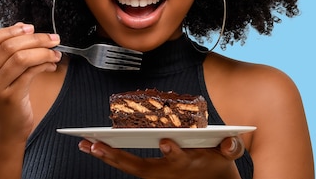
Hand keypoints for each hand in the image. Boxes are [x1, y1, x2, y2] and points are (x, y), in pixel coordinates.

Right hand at [0, 22, 61, 143]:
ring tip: (55, 52)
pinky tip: (52, 64)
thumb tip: (23, 26)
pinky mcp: (9, 98)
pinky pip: (30, 73)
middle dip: (35, 39)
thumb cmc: (4, 99)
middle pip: (7, 47)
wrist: (5, 131)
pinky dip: (44, 64)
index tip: (30, 28)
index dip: (10, 31)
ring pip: (20, 58)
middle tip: (52, 38)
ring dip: (43, 51)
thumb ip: (7, 49)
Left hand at [78, 136, 244, 178]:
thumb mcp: (228, 158)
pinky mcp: (147, 173)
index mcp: (185, 165)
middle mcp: (166, 172)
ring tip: (84, 144)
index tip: (166, 141)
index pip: (177, 159)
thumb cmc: (217, 165)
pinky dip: (107, 155)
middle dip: (118, 157)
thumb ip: (230, 148)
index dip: (172, 152)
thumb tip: (231, 142)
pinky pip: (124, 165)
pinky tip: (89, 145)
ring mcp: (155, 174)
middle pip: (139, 167)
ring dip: (106, 156)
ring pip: (127, 167)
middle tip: (96, 145)